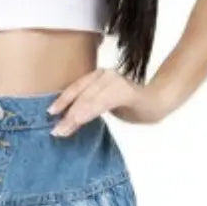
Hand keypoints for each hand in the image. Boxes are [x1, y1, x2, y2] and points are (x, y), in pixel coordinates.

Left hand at [48, 68, 172, 137]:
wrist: (157, 102)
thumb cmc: (129, 105)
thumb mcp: (103, 105)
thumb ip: (87, 107)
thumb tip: (66, 121)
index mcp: (98, 77)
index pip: (76, 88)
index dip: (62, 101)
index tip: (49, 114)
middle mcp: (105, 75)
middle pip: (80, 95)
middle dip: (66, 114)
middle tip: (55, 131)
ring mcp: (116, 80)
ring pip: (89, 99)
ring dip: (74, 116)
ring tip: (63, 130)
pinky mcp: (126, 90)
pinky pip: (103, 102)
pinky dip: (90, 112)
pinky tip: (79, 121)